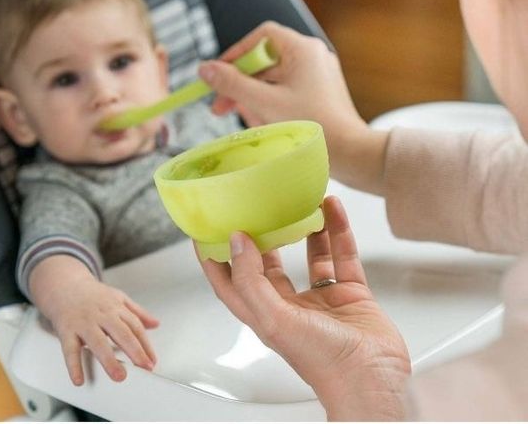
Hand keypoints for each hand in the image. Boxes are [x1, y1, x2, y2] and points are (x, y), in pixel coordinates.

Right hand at [30, 256, 158, 384]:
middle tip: (144, 368)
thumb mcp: (118, 297)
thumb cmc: (92, 295)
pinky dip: (74, 366)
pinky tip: (79, 379)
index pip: (135, 327)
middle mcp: (101, 315)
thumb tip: (155, 324)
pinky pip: (70, 349)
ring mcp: (84, 322)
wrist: (64, 284)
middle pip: (121, 333)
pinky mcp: (67, 330)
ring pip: (98, 342)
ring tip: (119, 376)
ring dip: (109, 360)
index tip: (151, 361)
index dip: (145, 345)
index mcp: (116, 308)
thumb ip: (137, 312)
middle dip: (134, 351)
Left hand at [198, 196, 410, 420]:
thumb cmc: (322, 362)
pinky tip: (333, 209)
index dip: (216, 257)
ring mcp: (321, 300)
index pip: (230, 282)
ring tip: (299, 200)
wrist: (372, 379)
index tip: (207, 228)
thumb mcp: (274, 320)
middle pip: (269, 265)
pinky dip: (338, 231)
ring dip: (305, 228)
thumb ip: (251, 279)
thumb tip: (237, 242)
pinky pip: (342, 255)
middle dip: (262, 236)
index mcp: (264, 314)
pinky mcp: (350, 295)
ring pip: (309, 255)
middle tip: (256, 205)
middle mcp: (289, 306)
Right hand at [199, 22, 388, 193]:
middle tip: (219, 106)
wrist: (351, 153)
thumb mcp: (264, 103)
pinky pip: (286, 92)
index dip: (235, 53)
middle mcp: (312, 56)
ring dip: (253, 98)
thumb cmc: (312, 125)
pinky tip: (263, 126)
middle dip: (240, 84)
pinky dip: (270, 106)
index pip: (261, 37)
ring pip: (273, 80)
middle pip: (264, 61)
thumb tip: (204, 69)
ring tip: (246, 121)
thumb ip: (231, 84)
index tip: (218, 74)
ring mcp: (317, 75)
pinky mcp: (319, 94)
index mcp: (303, 49)